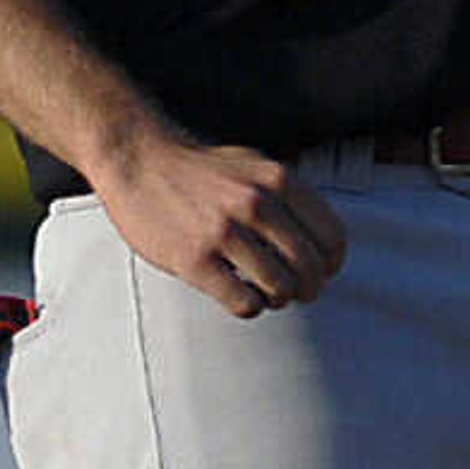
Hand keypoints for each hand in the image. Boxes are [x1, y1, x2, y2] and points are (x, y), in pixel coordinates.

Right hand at [91, 127, 348, 317]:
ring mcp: (224, 233)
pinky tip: (240, 296)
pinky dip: (250, 307)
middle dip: (308, 288)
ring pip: (279, 288)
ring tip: (265, 294)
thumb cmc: (194, 168)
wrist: (138, 161)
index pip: (330, 235)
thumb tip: (314, 233)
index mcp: (277, 180)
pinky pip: (243, 302)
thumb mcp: (253, 166)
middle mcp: (255, 204)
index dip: (331, 263)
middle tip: (297, 292)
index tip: (322, 272)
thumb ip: (285, 194)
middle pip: (309, 267)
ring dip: (277, 299)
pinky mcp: (195, 260)